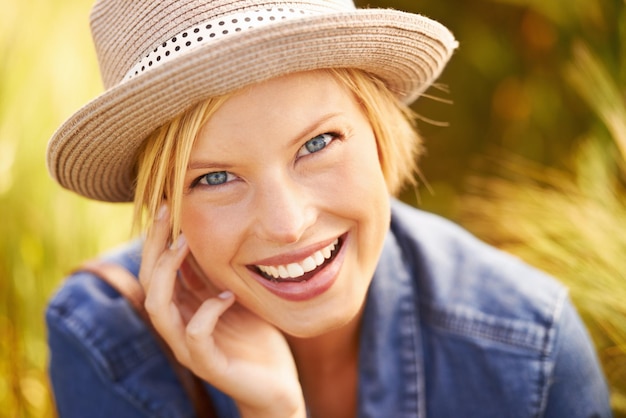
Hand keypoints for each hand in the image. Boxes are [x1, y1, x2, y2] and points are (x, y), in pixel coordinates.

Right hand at [139, 205, 305, 417]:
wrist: (274, 384)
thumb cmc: (255, 337)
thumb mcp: (234, 295)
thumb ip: (216, 274)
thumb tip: (205, 235)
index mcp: (183, 309)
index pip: (157, 270)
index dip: (158, 239)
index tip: (167, 205)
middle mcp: (178, 326)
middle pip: (148, 283)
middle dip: (155, 245)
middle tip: (167, 212)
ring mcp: (190, 348)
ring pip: (159, 309)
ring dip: (168, 273)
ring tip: (185, 245)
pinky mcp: (209, 365)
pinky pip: (195, 336)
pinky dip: (208, 312)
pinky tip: (228, 296)